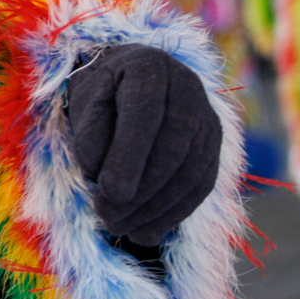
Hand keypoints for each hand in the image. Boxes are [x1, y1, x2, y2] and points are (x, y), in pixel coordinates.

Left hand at [64, 42, 221, 245]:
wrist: (130, 83)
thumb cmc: (100, 94)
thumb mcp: (84, 102)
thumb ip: (90, 132)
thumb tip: (102, 177)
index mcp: (150, 66)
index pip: (146, 112)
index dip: (129, 155)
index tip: (109, 192)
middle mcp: (188, 87)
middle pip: (175, 145)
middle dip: (141, 189)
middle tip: (107, 217)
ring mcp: (208, 117)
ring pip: (192, 170)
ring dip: (155, 208)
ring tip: (119, 228)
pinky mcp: (215, 147)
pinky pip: (202, 186)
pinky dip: (173, 214)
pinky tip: (145, 232)